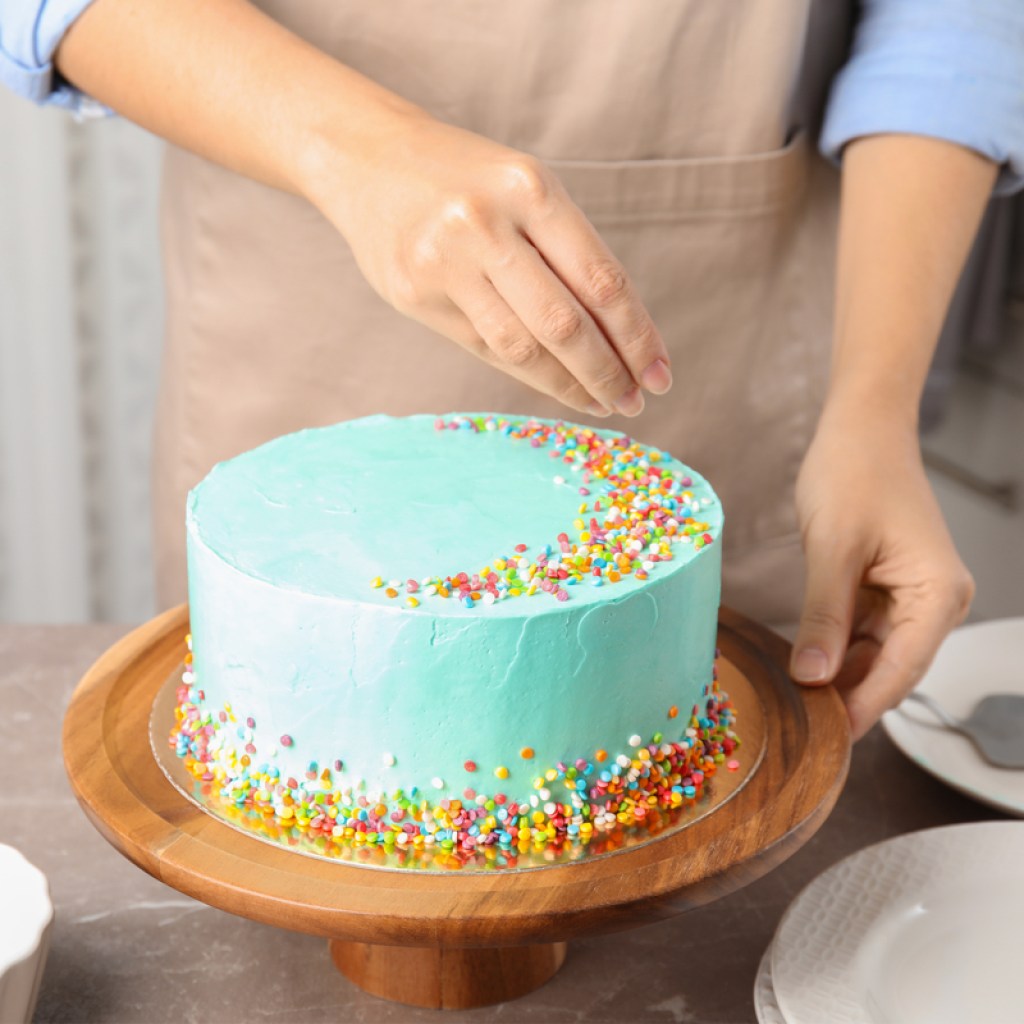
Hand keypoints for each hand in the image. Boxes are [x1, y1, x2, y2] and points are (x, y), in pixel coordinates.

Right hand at [304, 109, 670, 416]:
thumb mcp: (525, 190)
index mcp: (529, 189)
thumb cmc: (468, 180)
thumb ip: (568, 254)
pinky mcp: (415, 296)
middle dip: (608, 372)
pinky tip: (558, 387)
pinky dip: (530, 375)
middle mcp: (484, 225)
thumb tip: (624, 339)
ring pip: (523, 347)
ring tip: (602, 403)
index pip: (600, 280)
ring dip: (571, 384)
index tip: (660, 374)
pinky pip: (487, 349)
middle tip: (636, 401)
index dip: (637, 337)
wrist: (368, 160)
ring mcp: (444, 263)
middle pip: (564, 324)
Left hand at [790, 408, 973, 739]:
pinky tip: (804, 664)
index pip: (901, 670)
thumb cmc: (853, 475)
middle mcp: (935, 602)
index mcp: (938, 595)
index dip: (863, 706)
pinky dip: (835, 646)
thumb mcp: (832, 550)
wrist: (861, 429)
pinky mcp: (888, 588)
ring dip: (838, 673)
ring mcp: (913, 596)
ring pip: (874, 654)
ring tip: (795, 701)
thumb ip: (824, 617)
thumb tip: (813, 678)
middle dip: (848, 694)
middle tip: (801, 727)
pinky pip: (863, 631)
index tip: (828, 740)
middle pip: (891, 667)